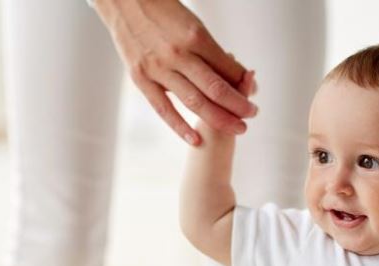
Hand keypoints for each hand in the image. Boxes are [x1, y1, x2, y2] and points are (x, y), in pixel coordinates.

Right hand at [94, 0, 257, 145]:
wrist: (124, 1)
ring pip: (195, 102)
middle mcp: (178, 54)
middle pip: (216, 89)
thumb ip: (213, 52)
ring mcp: (158, 68)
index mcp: (196, 37)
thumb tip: (239, 75)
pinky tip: (196, 139)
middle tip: (253, 114)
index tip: (254, 93)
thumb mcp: (193, 25)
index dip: (245, 84)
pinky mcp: (141, 78)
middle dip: (239, 106)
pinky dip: (180, 127)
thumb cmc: (164, 12)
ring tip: (238, 128)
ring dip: (220, 119)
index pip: (229, 69)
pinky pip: (163, 109)